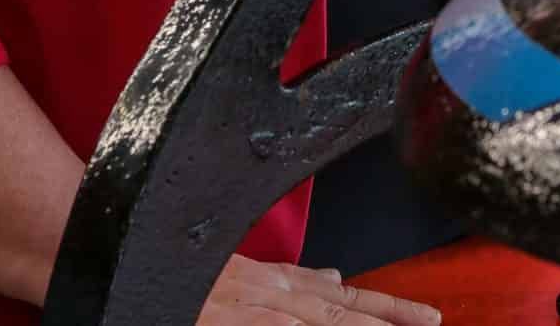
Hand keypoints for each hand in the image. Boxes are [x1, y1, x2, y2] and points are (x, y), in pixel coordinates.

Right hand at [198, 254, 441, 324]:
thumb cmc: (182, 264)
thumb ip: (289, 278)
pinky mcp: (225, 316)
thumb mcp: (241, 268)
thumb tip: (333, 277)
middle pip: (338, 309)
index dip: (384, 308)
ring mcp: (246, 307)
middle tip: (430, 322)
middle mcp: (266, 293)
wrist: (129, 243)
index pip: (340, 297)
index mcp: (274, 282)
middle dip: (387, 319)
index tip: (422, 317)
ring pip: (314, 320)